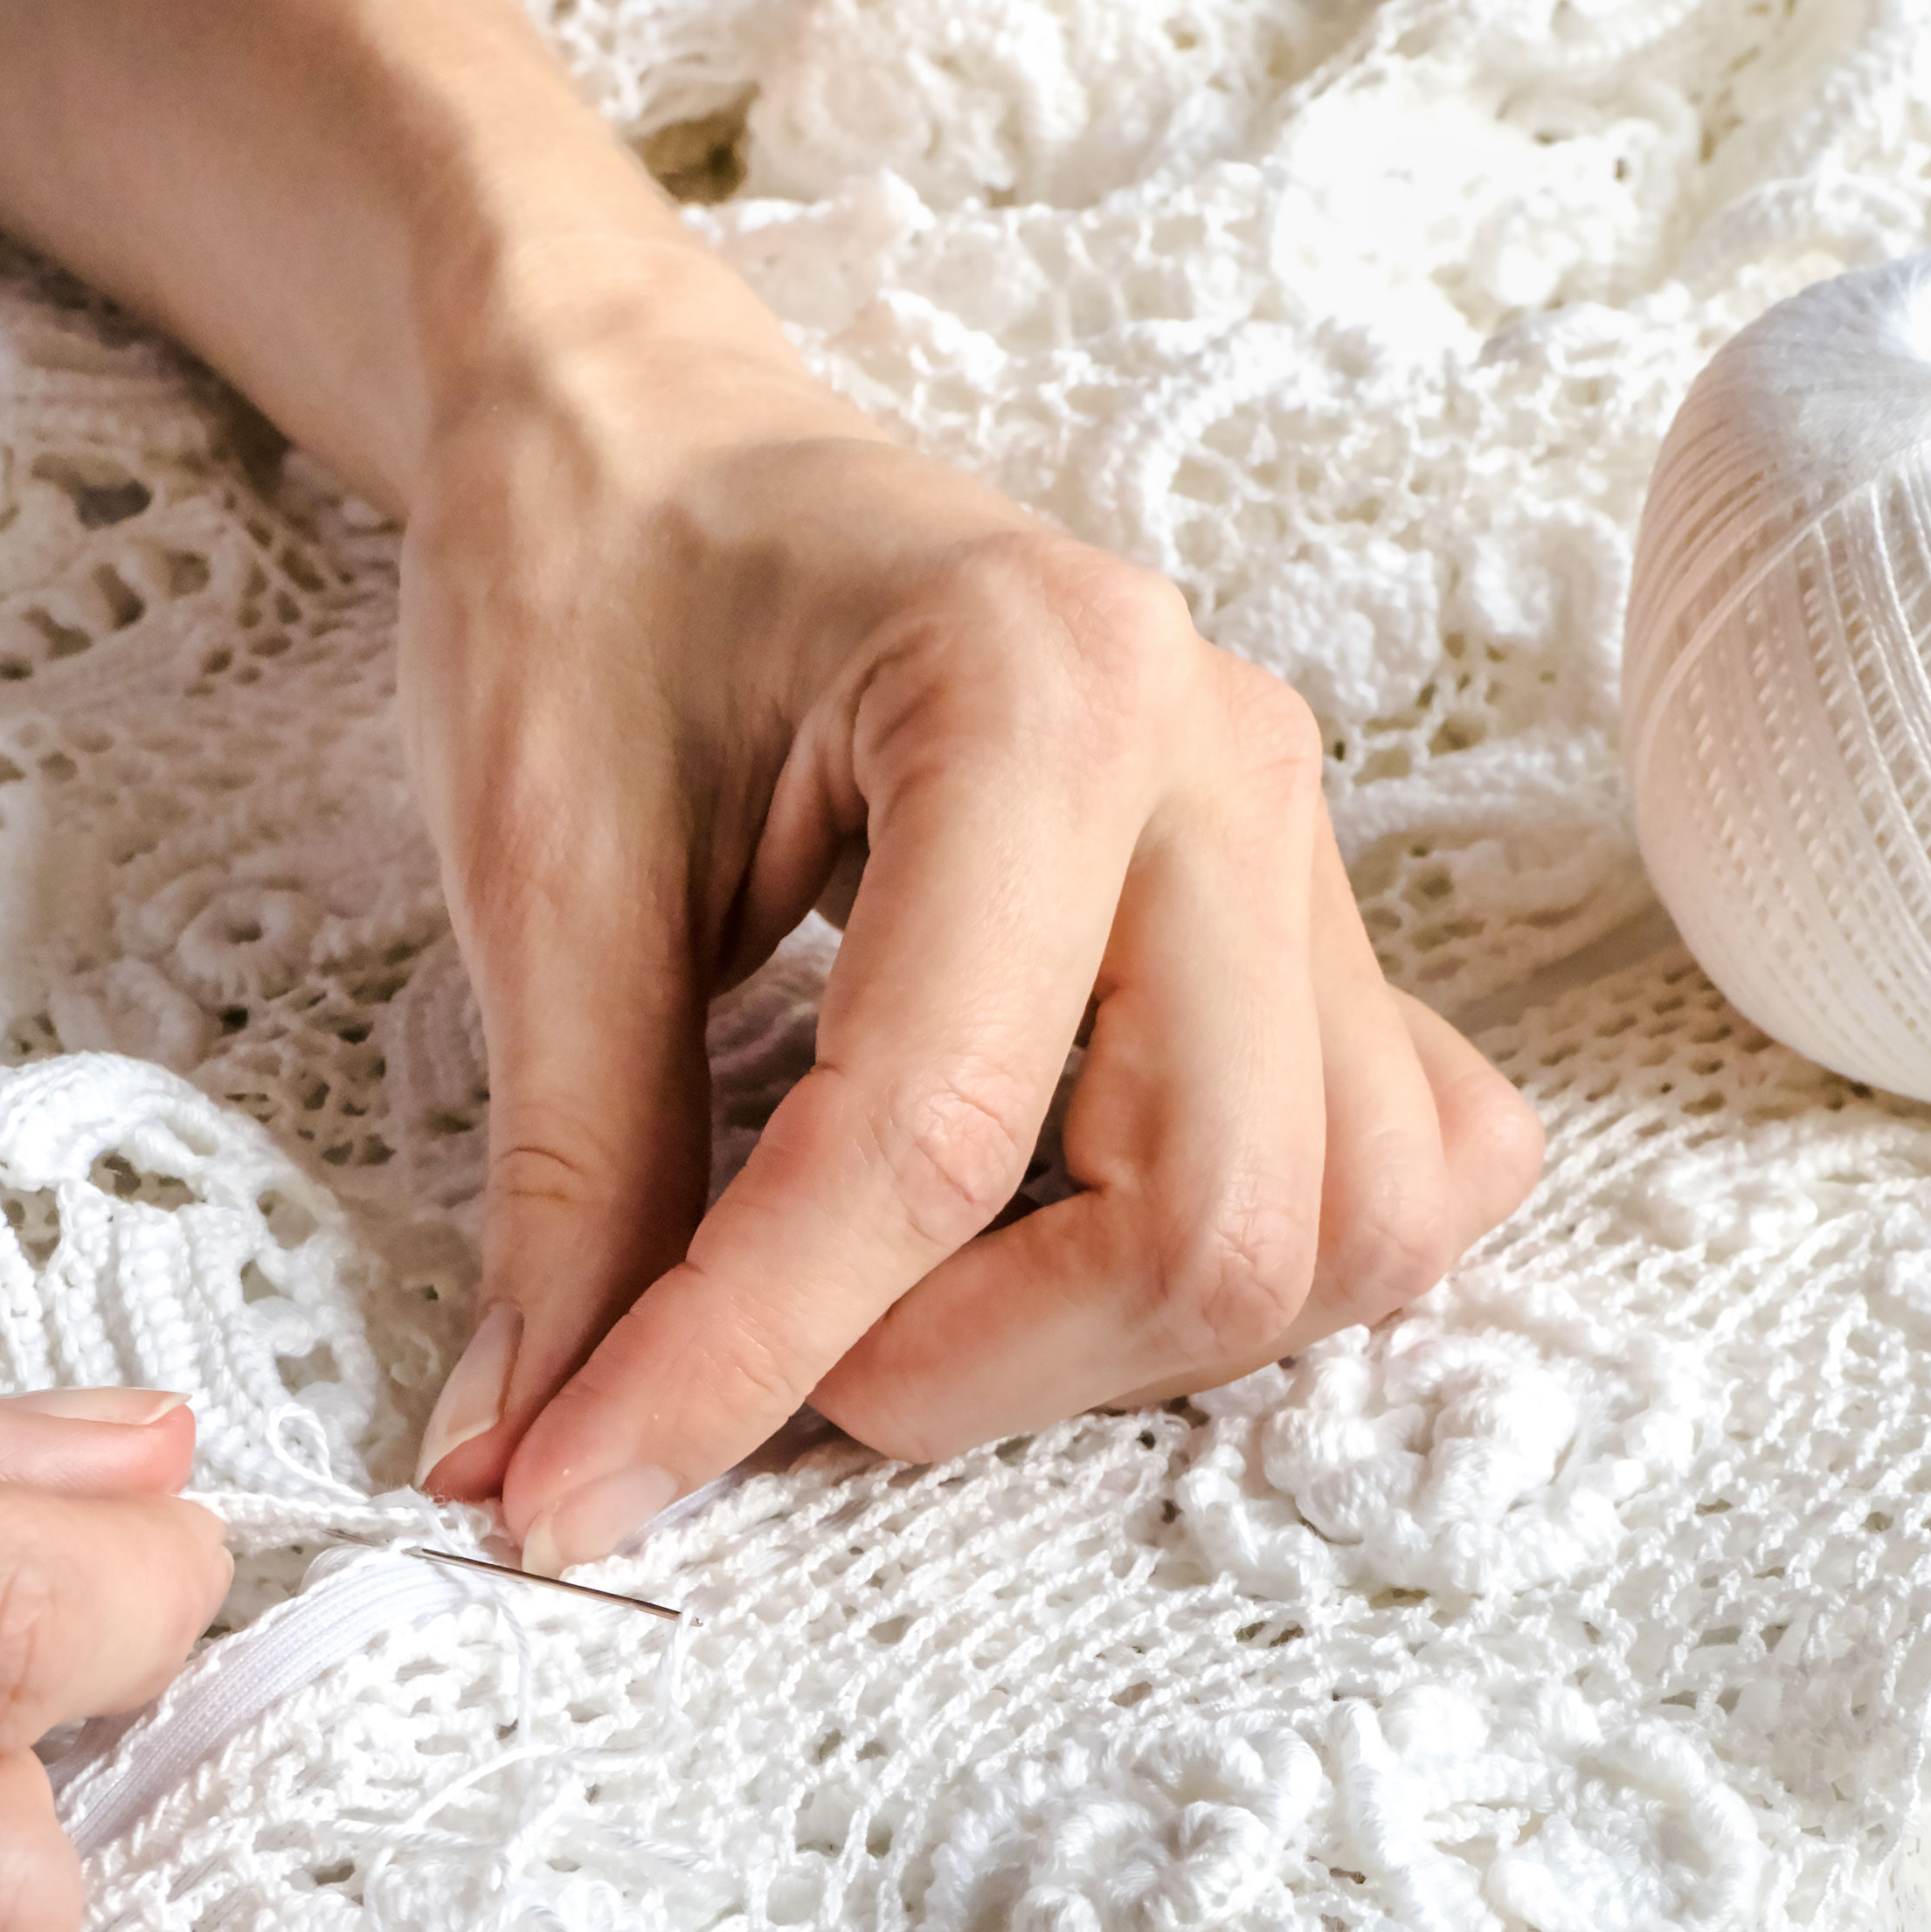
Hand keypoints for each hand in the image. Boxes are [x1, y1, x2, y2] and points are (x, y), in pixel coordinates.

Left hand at [393, 324, 1545, 1567]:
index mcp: (1039, 690)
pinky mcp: (1314, 926)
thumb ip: (568, 1183)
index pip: (928, 1139)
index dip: (741, 1359)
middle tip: (766, 1367)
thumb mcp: (538, 869)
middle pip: (1214, 1222)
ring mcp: (1301, 847)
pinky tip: (1068, 1231)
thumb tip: (522, 1453)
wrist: (665, 443)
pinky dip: (1263, 1262)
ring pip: (1345, 1229)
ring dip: (1120, 1340)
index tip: (573, 1489)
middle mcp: (1228, 764)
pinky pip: (1408, 1164)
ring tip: (912, 1295)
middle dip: (967, 1371)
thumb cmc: (600, 591)